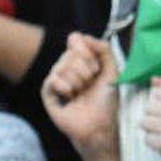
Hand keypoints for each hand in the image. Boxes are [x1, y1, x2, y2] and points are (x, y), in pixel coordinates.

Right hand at [41, 32, 118, 148]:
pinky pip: (52, 79)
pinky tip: (70, 97)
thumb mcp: (113, 71)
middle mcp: (67, 67)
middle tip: (90, 84)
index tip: (97, 68)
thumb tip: (81, 36)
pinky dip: (65, 87)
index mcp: (82, 60)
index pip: (75, 40)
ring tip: (81, 94)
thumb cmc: (108, 101)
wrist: (101, 125)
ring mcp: (56, 79)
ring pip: (61, 66)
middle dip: (85, 70)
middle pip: (69, 53)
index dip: (87, 52)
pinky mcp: (47, 92)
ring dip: (77, 82)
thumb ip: (103, 49)